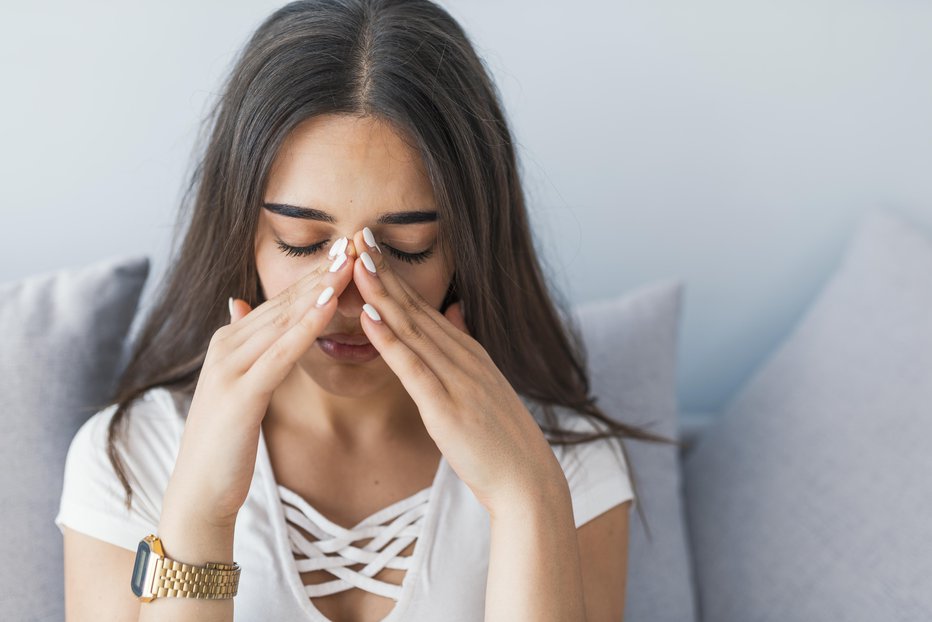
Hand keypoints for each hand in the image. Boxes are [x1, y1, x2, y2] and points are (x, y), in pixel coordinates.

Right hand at [161, 248, 354, 527]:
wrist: (199, 490)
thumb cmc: (226, 442)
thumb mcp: (237, 385)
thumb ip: (243, 344)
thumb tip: (238, 303)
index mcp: (230, 342)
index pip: (280, 302)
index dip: (314, 275)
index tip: (345, 249)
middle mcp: (227, 346)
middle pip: (284, 302)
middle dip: (322, 271)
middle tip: (355, 241)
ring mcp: (230, 367)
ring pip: (284, 320)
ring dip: (319, 288)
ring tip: (350, 261)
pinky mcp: (240, 393)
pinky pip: (281, 353)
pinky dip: (307, 326)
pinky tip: (331, 304)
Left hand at [348, 229, 566, 515]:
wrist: (526, 481)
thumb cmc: (499, 439)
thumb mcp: (485, 384)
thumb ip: (465, 346)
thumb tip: (455, 310)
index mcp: (468, 353)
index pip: (423, 307)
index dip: (394, 276)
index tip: (370, 246)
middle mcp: (463, 358)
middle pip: (415, 308)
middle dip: (384, 272)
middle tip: (358, 234)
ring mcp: (457, 380)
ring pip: (411, 329)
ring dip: (381, 294)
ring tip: (356, 262)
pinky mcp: (446, 408)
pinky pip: (413, 368)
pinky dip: (389, 339)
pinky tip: (368, 315)